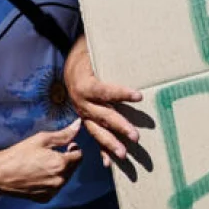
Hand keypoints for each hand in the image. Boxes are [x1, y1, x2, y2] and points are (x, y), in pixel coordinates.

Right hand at [0, 120, 81, 202]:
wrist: (0, 174)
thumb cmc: (20, 153)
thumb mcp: (42, 139)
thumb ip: (63, 134)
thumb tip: (78, 124)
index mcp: (61, 164)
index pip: (79, 156)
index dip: (74, 148)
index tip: (67, 145)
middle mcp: (59, 180)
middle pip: (74, 167)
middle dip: (68, 159)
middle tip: (56, 152)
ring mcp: (52, 191)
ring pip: (65, 178)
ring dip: (62, 170)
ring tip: (46, 162)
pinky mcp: (44, 198)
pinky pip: (56, 187)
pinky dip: (53, 180)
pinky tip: (41, 174)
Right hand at [65, 36, 142, 165]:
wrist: (69, 69)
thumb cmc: (85, 57)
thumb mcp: (92, 50)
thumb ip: (106, 52)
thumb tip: (129, 44)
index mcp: (84, 85)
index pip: (104, 90)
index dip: (121, 93)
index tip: (139, 95)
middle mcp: (83, 102)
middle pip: (103, 115)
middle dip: (119, 126)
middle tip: (136, 137)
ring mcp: (84, 114)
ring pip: (97, 130)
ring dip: (110, 143)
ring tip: (124, 155)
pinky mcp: (86, 120)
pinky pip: (93, 136)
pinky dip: (101, 151)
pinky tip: (109, 163)